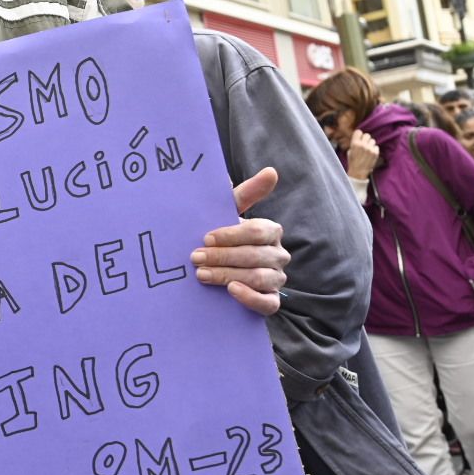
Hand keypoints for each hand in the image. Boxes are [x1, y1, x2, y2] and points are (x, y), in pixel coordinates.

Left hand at [193, 167, 288, 316]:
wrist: (218, 272)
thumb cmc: (222, 239)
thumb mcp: (227, 215)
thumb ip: (243, 195)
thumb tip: (270, 171)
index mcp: (271, 231)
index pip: (258, 231)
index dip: (231, 235)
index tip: (206, 238)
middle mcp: (278, 255)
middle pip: (255, 255)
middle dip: (223, 257)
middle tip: (195, 258)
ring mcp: (276, 279)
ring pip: (258, 277)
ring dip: (228, 275)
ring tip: (201, 274)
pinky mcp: (271, 302)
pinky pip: (268, 303)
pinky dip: (250, 298)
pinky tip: (231, 291)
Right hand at [345, 130, 379, 179]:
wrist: (358, 173)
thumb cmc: (353, 162)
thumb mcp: (350, 151)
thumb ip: (354, 143)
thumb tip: (359, 138)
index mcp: (354, 144)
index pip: (359, 132)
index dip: (359, 135)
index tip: (359, 138)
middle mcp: (363, 145)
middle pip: (367, 135)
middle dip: (365, 139)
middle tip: (364, 144)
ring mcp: (370, 149)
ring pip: (372, 140)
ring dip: (370, 144)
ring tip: (367, 150)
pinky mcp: (376, 153)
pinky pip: (376, 146)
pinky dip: (374, 149)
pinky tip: (370, 154)